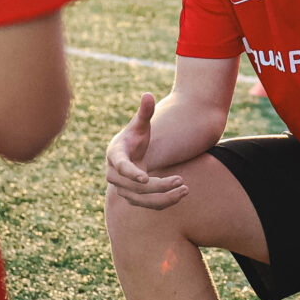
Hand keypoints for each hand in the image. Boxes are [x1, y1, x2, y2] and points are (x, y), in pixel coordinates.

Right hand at [105, 94, 186, 209]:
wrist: (130, 154)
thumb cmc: (135, 137)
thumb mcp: (141, 124)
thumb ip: (144, 112)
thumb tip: (148, 94)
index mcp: (114, 155)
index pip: (121, 166)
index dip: (131, 173)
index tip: (146, 178)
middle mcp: (114, 175)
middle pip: (135, 186)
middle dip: (159, 186)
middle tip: (181, 180)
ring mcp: (122, 188)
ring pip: (142, 200)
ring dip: (164, 198)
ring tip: (185, 190)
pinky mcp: (132, 198)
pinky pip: (147, 205)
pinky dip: (164, 202)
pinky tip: (181, 194)